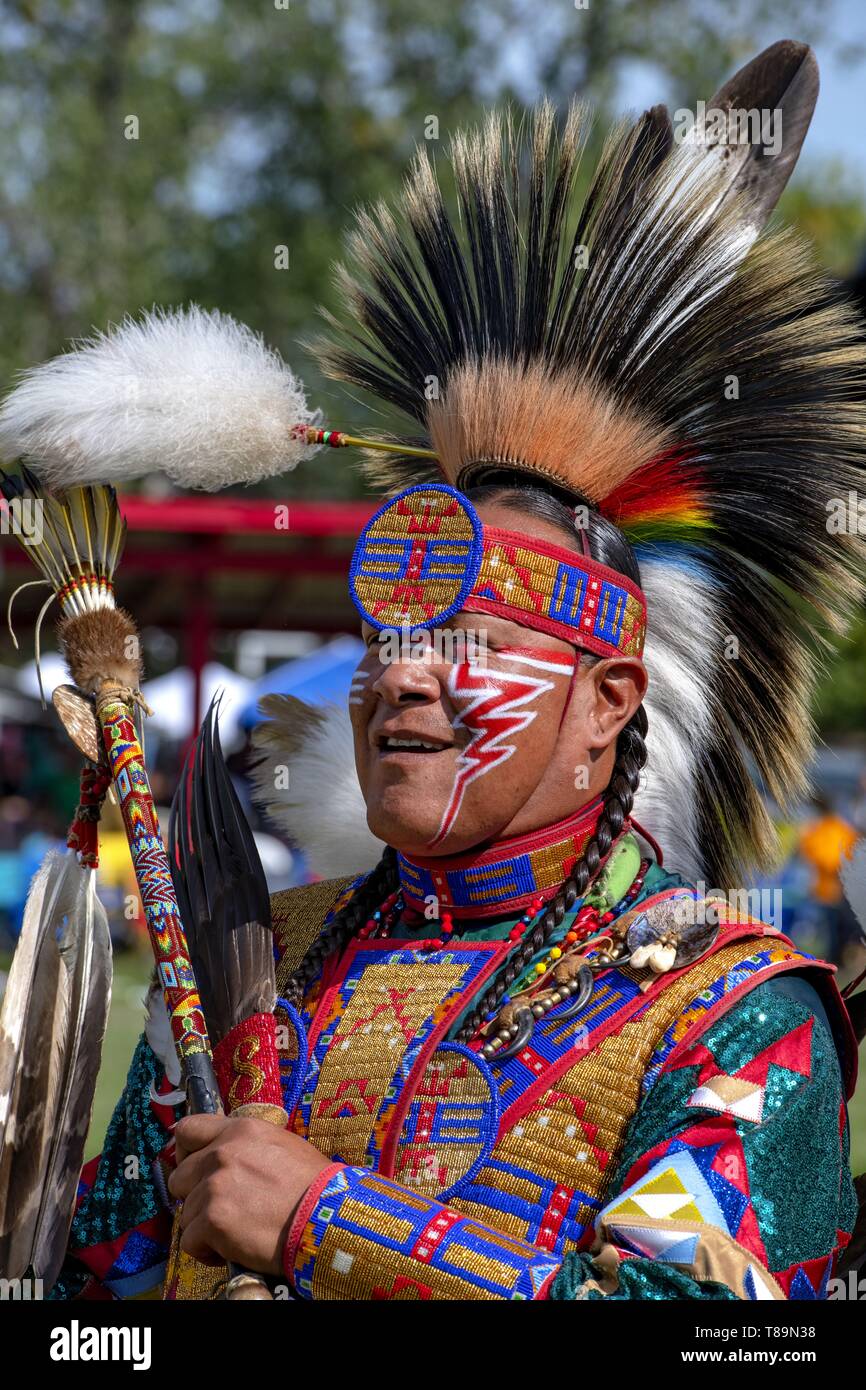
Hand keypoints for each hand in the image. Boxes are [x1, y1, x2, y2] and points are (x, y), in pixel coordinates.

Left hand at [168, 1114, 331, 1275]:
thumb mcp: (281, 1146)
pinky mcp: (212, 1220)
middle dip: (194, 1196)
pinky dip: (206, 1251)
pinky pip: (189, 1241)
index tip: (194, 1171)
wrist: (327, 1216)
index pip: (187, 1130)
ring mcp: (214, 1186)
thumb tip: (227, 1159)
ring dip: (204, 1226)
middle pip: (179, 1177)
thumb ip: (246, 1148)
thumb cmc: (313, 1186)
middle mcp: (222, 1153)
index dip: (185, 1154)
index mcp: (240, 1130)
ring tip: (233, 1233)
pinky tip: (230, 1250)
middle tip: (218, 1210)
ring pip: (185, 1213)